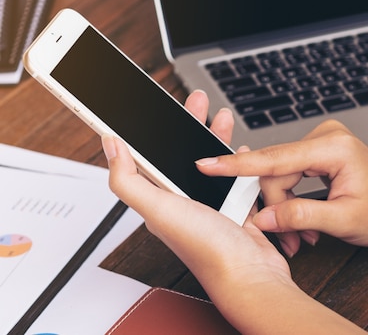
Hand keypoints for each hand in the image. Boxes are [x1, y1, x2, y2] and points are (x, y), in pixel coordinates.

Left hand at [101, 90, 292, 327]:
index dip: (153, 128)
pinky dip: (240, 162)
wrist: (250, 275)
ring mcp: (212, 204)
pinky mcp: (236, 208)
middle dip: (191, 122)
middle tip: (198, 100)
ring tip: (223, 116)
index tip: (155, 106)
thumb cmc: (208, 250)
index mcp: (161, 200)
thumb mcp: (160, 209)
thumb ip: (129, 179)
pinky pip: (237, 177)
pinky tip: (244, 152)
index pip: (151, 156)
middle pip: (184, 152)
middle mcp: (185, 201)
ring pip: (212, 161)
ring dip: (217, 137)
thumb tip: (109, 146)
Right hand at [196, 119, 367, 255]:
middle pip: (275, 172)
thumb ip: (302, 216)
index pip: (274, 157)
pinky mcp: (318, 152)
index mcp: (332, 148)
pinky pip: (290, 175)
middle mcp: (324, 138)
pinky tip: (306, 220)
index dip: (237, 165)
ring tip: (306, 236)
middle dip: (278, 207)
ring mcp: (320, 143)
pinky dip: (293, 200)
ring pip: (280, 176)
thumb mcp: (346, 220)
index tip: (206, 164)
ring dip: (286, 208)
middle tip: (294, 241)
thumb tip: (264, 217)